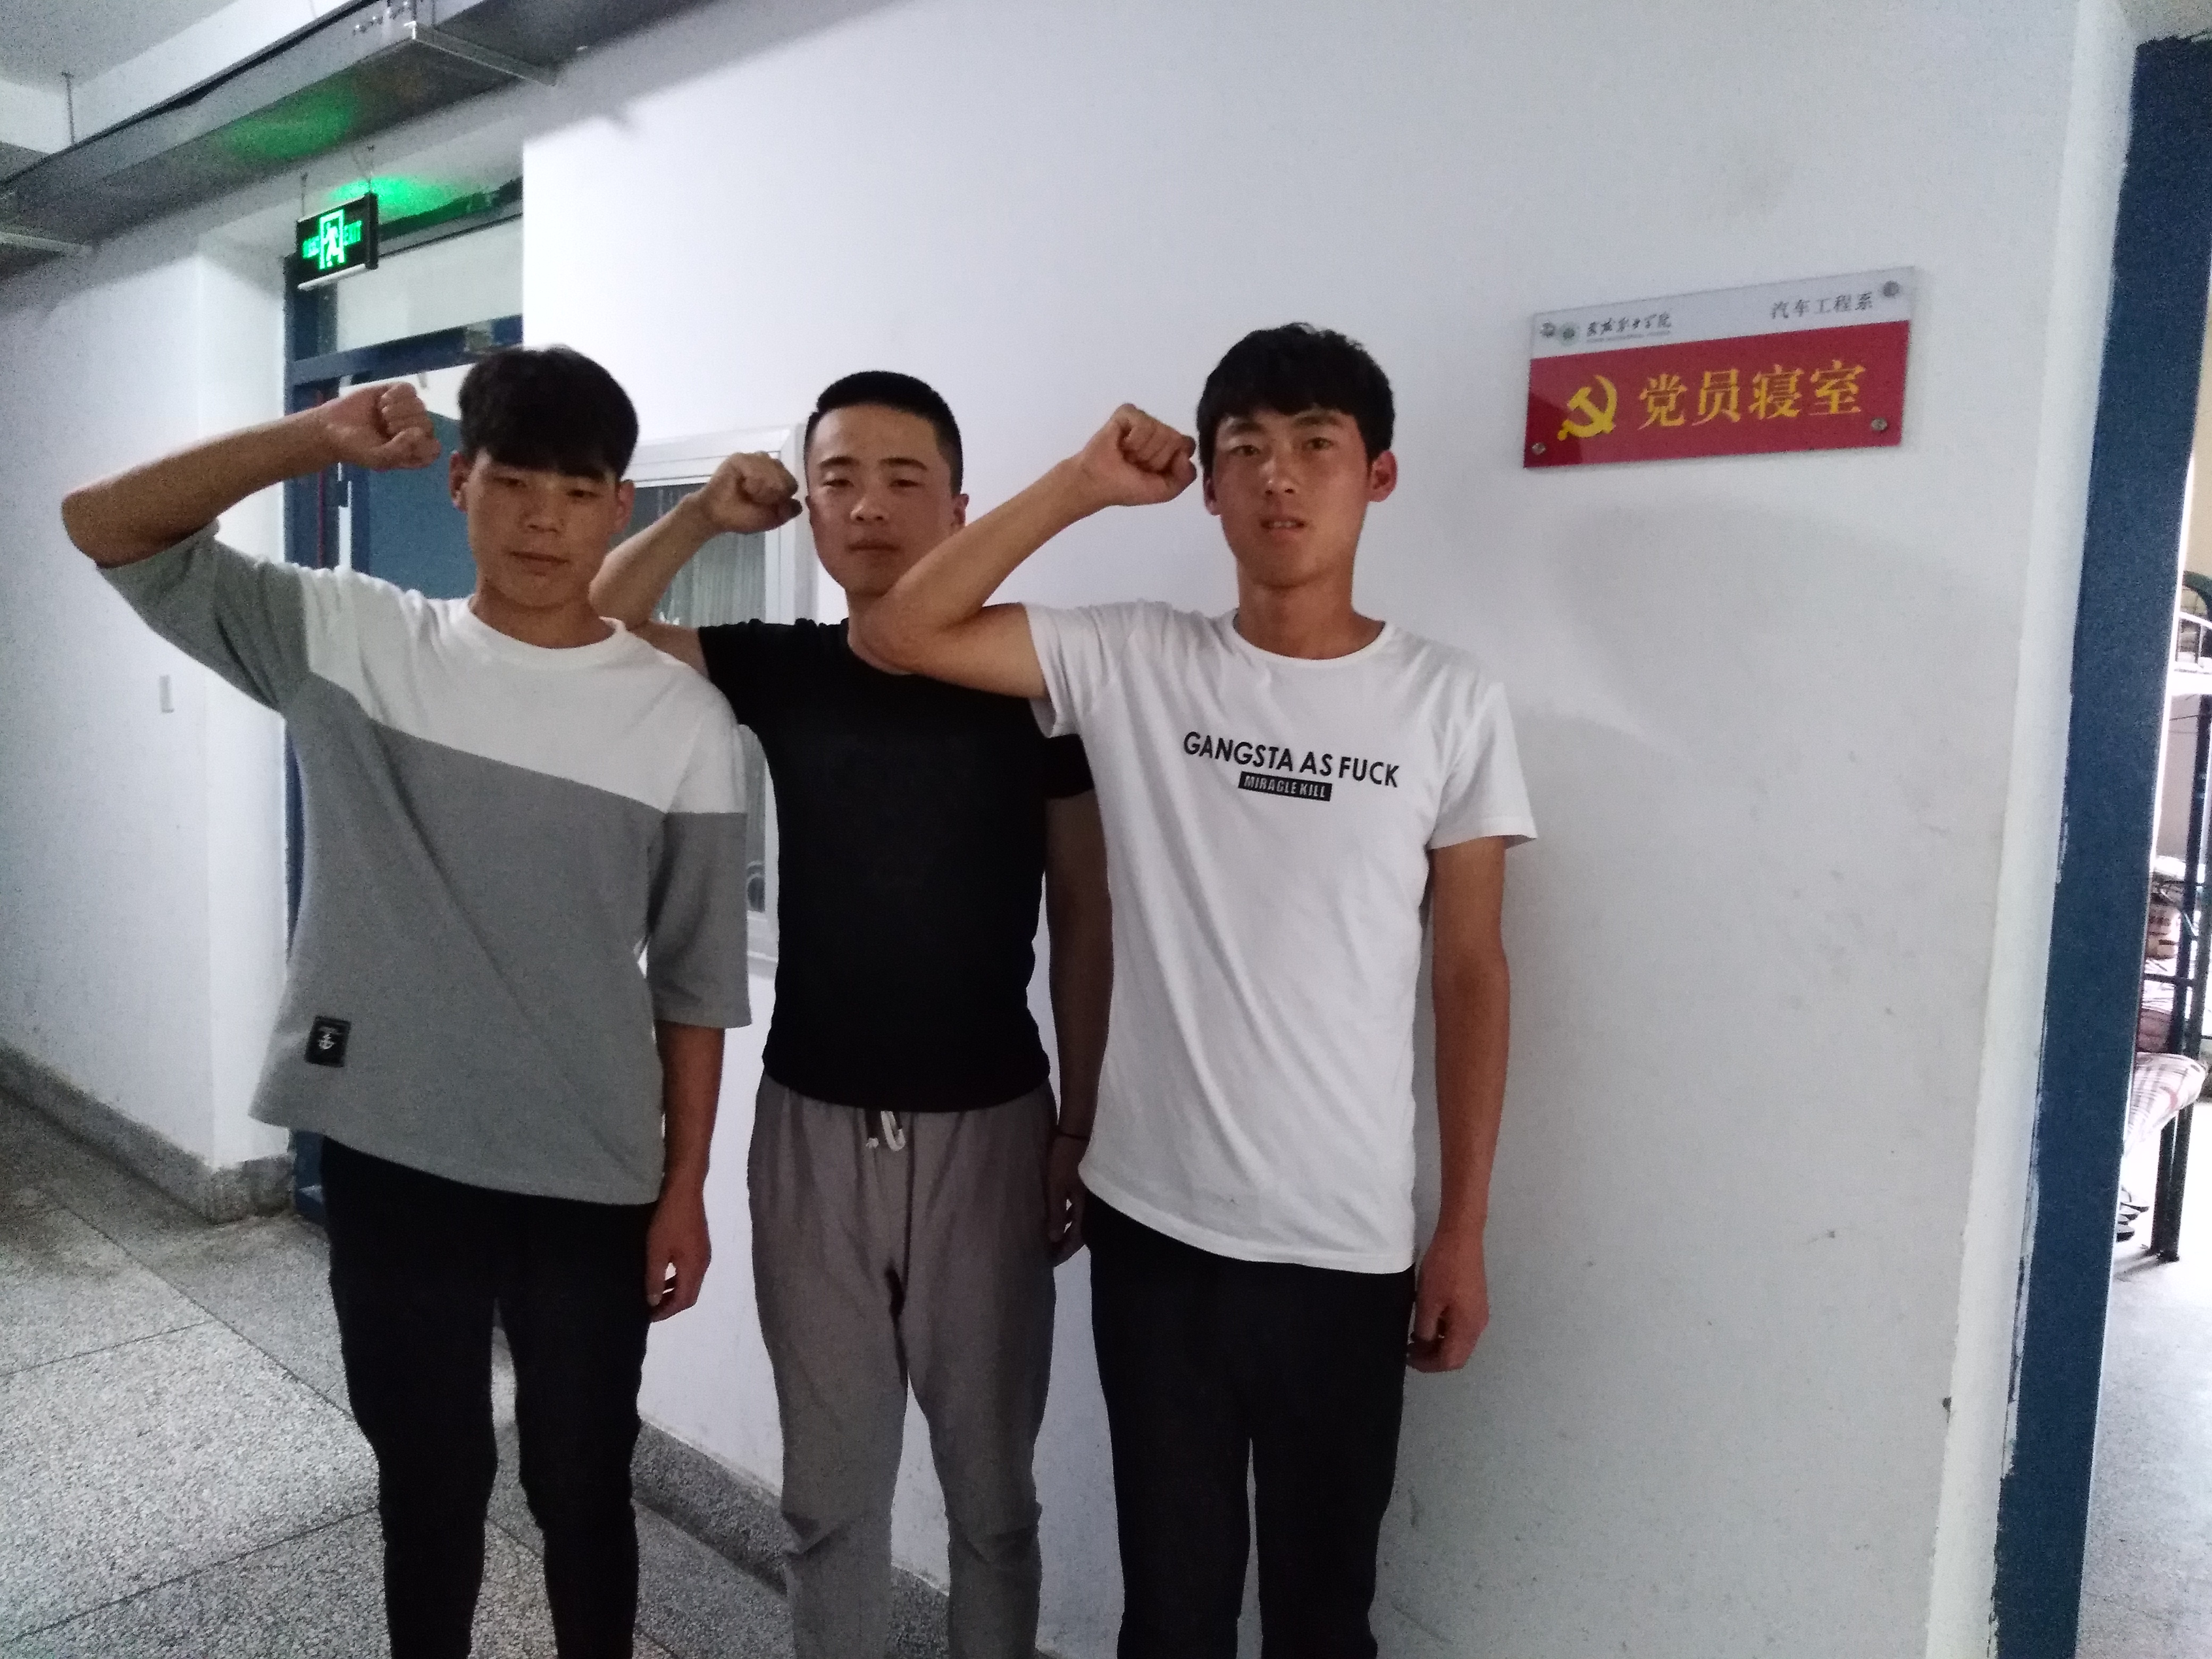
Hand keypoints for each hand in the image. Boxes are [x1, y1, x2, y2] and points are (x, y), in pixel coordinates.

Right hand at [311, 381, 440, 471]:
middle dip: (403, 424)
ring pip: (419, 405)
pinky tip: (382, 401)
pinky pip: (409, 389)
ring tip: (381, 415)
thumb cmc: (356, 447)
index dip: (418, 443)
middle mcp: (414, 431)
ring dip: (398, 409)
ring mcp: (407, 411)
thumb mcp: (377, 457)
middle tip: (384, 427)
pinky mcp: (396, 393)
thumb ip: (400, 450)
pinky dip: (395, 394)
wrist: (331, 427)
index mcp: (414, 452)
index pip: (433, 448)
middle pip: (427, 423)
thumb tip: (420, 433)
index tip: (396, 440)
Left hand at [645, 1183, 710, 1320]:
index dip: (667, 1312)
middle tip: (652, 1308)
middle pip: (691, 1294)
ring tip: (655, 1293)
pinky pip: (691, 1269)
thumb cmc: (668, 1221)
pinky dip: (679, 1278)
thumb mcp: (656, 1251)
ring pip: (691, 1281)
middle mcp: (704, 1264)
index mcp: (695, 1268)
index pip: (684, 1301)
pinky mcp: (700, 1242)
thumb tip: (654, 1302)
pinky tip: (665, 1272)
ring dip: (675, 1291)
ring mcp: (704, 1252)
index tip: (649, 1316)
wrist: (684, 1189)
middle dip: (672, 1304)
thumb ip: (656, 1278)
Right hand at [692, 450, 801, 533]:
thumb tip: (799, 503)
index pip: (791, 482)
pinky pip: (756, 466)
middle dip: (774, 490)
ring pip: (773, 467)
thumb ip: (787, 511)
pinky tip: (744, 486)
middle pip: (784, 473)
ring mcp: (753, 460)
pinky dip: (753, 481)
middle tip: (756, 498)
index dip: (783, 495)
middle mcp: (765, 466)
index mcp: (774, 479)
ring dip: (764, 486)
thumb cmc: (741, 517)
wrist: (716, 515)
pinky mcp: (739, 458)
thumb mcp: (770, 518)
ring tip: (749, 492)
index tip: (768, 504)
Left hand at [1045, 1134, 1088, 1262]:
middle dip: (1065, 1245)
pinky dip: (1065, 1216)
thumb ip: (1056, 1212)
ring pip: (1075, 1219)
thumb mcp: (1056, 1187)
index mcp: (1083, 1206)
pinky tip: (1056, 1216)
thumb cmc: (1062, 1161)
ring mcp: (1084, 1194)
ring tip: (1050, 1239)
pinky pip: (1072, 1208)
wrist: (1073, 1134)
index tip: (1051, 1262)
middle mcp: (1087, 1203)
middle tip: (1050, 1255)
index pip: (1076, 1237)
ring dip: (1064, 1231)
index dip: (1064, 1251)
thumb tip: (1053, 1239)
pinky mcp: (1079, 1186)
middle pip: (1078, 1231)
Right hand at [1067, 405, 1196, 512]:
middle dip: (1155, 459)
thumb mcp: (1165, 491)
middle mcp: (1160, 430)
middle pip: (1175, 438)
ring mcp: (1144, 419)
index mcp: (1171, 448)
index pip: (1188, 444)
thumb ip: (1186, 476)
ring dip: (1141, 452)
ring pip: (1160, 430)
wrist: (1097, 482)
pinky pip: (1143, 423)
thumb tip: (1184, 453)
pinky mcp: (1127, 412)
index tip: (1155, 471)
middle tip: (1136, 465)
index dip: (1172, 461)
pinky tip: (1122, 445)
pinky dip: (1133, 440)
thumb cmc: (1128, 487)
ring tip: (1127, 456)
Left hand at [1407, 1224, 1487, 1372]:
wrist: (1461, 1237)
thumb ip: (1425, 1330)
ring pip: (1459, 1342)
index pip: (1450, 1361)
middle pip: (1457, 1355)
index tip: (1407, 1358)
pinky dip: (1444, 1332)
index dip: (1428, 1365)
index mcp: (1468, 1328)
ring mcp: (1479, 1314)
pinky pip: (1461, 1328)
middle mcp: (1478, 1326)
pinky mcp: (1475, 1303)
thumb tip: (1423, 1346)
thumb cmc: (1443, 1269)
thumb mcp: (1428, 1302)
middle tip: (1410, 1351)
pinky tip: (1429, 1322)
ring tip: (1415, 1338)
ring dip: (1438, 1345)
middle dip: (1434, 1358)